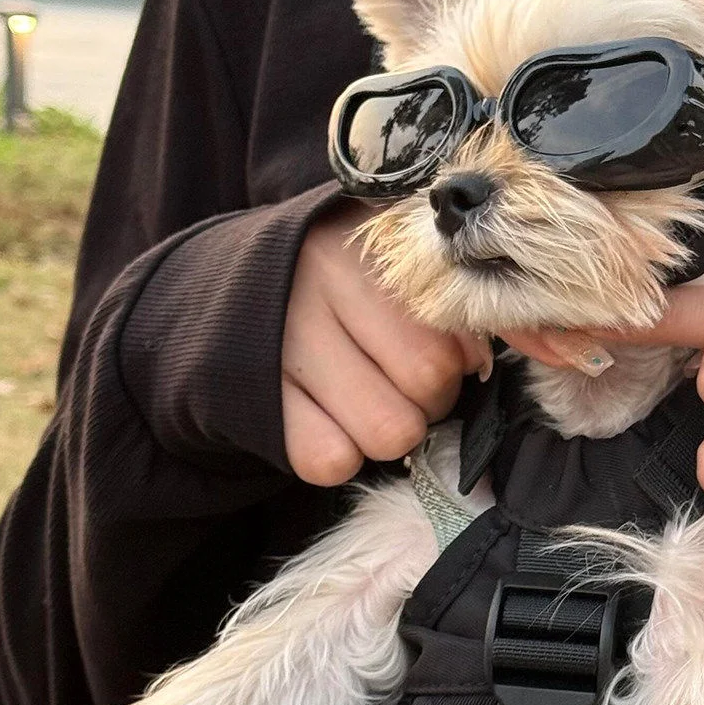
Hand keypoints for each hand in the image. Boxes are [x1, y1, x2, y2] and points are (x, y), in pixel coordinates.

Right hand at [282, 206, 492, 484]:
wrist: (223, 292)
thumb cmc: (334, 286)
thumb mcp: (386, 265)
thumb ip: (443, 301)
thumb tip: (480, 361)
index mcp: (366, 244)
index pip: (453, 332)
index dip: (457, 362)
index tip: (437, 355)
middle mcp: (320, 283)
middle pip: (429, 384)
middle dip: (429, 400)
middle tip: (398, 384)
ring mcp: (282, 342)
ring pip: (389, 432)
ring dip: (389, 431)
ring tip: (365, 402)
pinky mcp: (256, 398)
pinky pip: (329, 461)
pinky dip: (340, 455)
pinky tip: (329, 423)